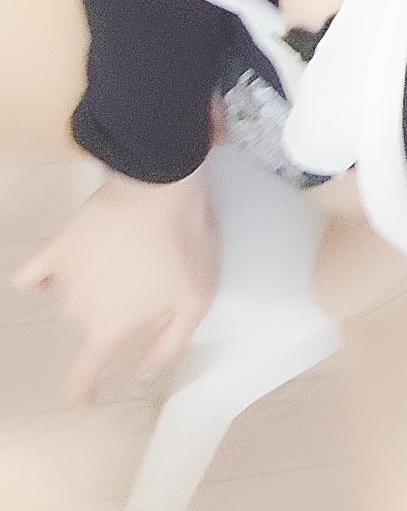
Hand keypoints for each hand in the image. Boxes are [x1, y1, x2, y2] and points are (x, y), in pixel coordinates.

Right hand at [10, 164, 218, 402]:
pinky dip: (42, 279)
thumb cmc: (183, 243)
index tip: (88, 397)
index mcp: (107, 327)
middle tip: (141, 292)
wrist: (160, 187)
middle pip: (84, 330)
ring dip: (86, 296)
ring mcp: (63, 275)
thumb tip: (146, 373)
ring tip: (119, 270)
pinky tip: (57, 273)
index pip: (80, 376)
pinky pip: (34, 273)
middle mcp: (76, 308)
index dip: (82, 392)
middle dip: (108, 321)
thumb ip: (169, 344)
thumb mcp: (195, 300)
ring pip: (65, 302)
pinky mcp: (59, 244)